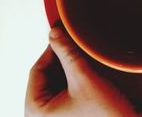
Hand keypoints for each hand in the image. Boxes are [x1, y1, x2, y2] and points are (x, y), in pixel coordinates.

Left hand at [25, 26, 141, 116]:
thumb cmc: (106, 115)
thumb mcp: (85, 79)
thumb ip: (68, 54)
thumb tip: (54, 33)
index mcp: (36, 111)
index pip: (37, 71)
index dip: (51, 50)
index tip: (63, 35)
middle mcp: (42, 115)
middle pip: (46, 75)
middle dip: (62, 59)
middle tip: (74, 43)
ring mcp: (55, 114)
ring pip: (57, 81)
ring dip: (69, 67)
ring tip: (82, 56)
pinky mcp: (68, 113)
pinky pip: (65, 89)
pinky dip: (74, 77)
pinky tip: (86, 69)